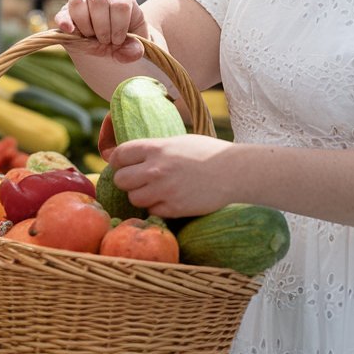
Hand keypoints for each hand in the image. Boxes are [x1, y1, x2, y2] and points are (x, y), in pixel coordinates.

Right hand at [54, 0, 149, 62]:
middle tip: (105, 40)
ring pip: (78, 2)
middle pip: (98, 0)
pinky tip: (70, 31)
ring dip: (86, 26)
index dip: (119, 26)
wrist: (106, 36)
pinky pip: (63, 13)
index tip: (118, 40)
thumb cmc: (123, 34)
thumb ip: (136, 48)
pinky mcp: (66, 7)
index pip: (120, 4)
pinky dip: (65, 23)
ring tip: (91, 36)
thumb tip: (134, 52)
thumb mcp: (134, 42)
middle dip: (102, 27)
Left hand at [108, 135, 234, 217]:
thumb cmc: (208, 153)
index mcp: (156, 148)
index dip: (119, 161)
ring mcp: (164, 190)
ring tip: (157, 191)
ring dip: (142, 196)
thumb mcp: (179, 142)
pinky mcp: (173, 208)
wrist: (234, 171)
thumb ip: (154, 149)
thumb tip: (128, 155)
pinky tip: (171, 199)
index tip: (125, 165)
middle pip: (120, 180)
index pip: (119, 155)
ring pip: (134, 198)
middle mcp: (156, 169)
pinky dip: (158, 208)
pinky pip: (152, 211)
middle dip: (128, 181)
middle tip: (141, 181)